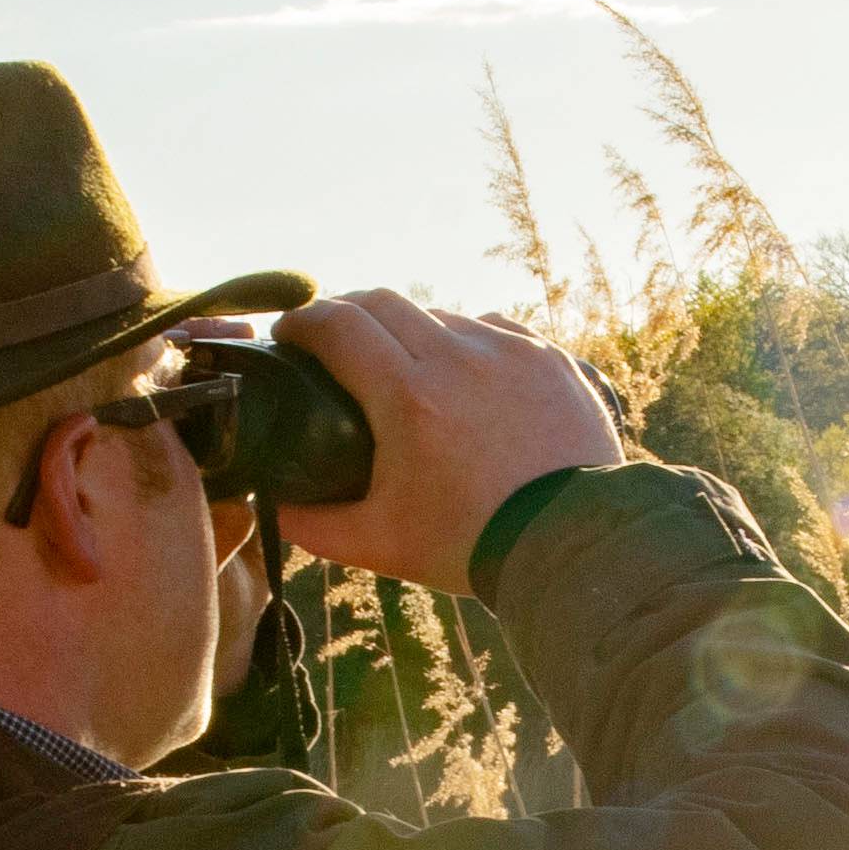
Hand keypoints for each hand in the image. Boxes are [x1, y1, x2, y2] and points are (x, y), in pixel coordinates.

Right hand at [272, 291, 623, 590]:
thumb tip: (273, 506)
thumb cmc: (472, 547)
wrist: (575, 547)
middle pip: (383, 302)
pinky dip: (466, 342)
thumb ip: (313, 525)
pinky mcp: (549, 359)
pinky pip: (492, 328)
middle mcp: (457, 357)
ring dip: (409, 330)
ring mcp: (509, 351)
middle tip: (331, 339)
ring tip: (401, 362)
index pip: (336, 324)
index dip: (301, 321)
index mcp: (407, 395)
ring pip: (440, 314)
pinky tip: (461, 371)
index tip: (288, 335)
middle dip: (346, 313)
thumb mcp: (380, 544)